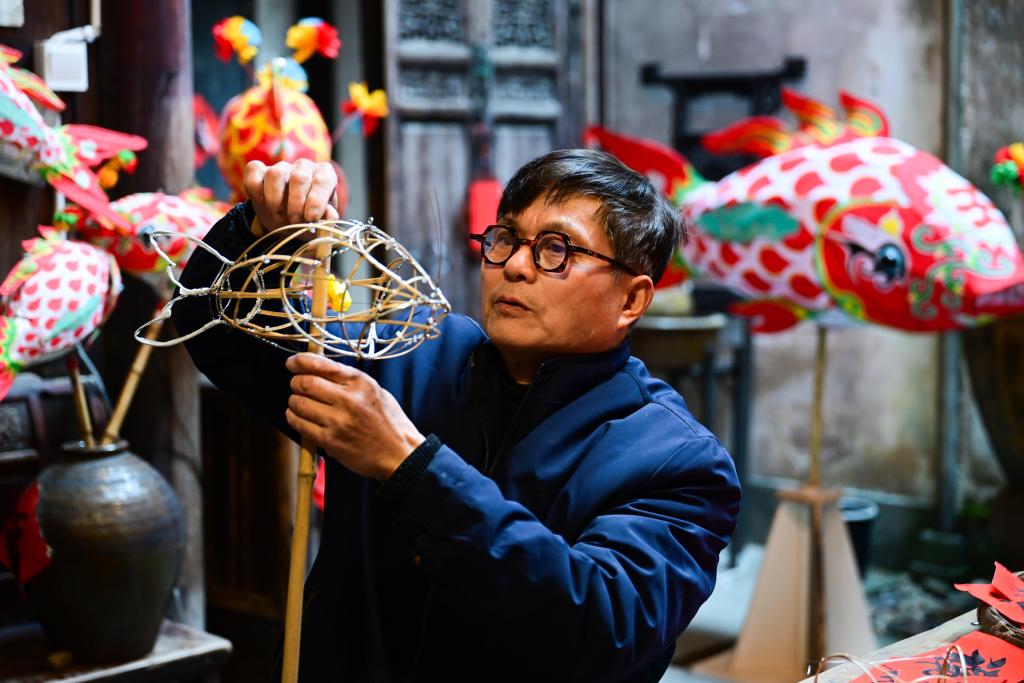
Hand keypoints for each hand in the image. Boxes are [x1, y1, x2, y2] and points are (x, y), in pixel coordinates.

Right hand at [243, 159, 340, 233]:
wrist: (287, 220)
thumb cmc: (308, 218)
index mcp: (324, 175)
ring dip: (275, 200)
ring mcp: (281, 166)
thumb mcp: (320, 222)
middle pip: (300, 177)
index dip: (317, 200)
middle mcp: (304, 166)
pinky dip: (255, 191)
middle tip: (295, 222)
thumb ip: (328, 219)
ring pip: (276, 174)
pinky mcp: (259, 169)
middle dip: (296, 204)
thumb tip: (330, 216)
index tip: (311, 218)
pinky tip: (262, 203)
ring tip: (279, 216)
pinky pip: (254, 173)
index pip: (324, 180)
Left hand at [285, 352, 424, 480]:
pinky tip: (298, 417)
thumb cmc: (389, 422)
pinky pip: (300, 424)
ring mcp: (338, 421)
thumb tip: (319, 369)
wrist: (400, 453)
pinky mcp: (330, 440)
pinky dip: (294, 418)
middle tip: (296, 386)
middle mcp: (348, 399)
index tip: (291, 363)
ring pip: (298, 403)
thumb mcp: (375, 390)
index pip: (322, 365)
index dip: (300, 361)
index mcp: (360, 383)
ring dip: (293, 401)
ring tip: (298, 403)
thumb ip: (349, 380)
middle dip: (295, 382)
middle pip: (305, 383)